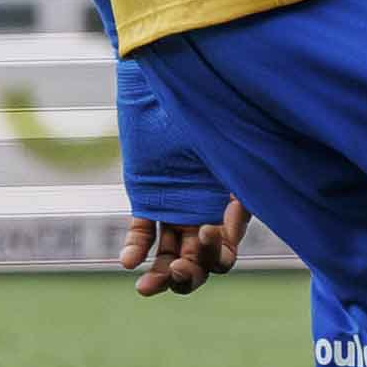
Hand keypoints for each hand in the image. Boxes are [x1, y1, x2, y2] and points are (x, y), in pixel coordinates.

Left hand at [113, 47, 239, 290]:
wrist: (169, 80)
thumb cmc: (208, 107)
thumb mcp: (228, 146)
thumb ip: (239, 182)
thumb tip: (236, 227)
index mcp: (232, 206)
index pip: (228, 249)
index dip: (220, 254)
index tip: (208, 233)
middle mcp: (206, 211)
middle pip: (201, 262)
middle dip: (192, 275)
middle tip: (178, 272)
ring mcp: (176, 207)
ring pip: (171, 256)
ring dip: (161, 275)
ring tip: (145, 286)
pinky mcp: (147, 199)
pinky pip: (141, 233)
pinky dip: (135, 249)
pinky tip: (127, 261)